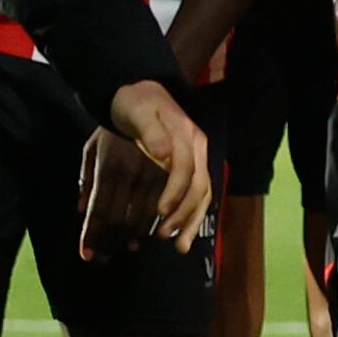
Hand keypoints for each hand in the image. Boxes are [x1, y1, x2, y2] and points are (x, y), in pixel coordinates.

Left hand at [91, 83, 214, 253]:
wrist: (137, 90)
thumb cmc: (135, 102)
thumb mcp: (139, 111)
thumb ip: (151, 131)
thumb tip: (163, 153)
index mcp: (185, 135)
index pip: (186, 168)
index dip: (175, 192)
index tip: (160, 212)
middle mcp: (197, 149)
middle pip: (200, 187)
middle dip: (184, 215)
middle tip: (164, 236)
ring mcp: (197, 159)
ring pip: (203, 196)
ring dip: (191, 222)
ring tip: (180, 246)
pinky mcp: (190, 169)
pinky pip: (196, 197)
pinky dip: (189, 217)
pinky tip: (180, 234)